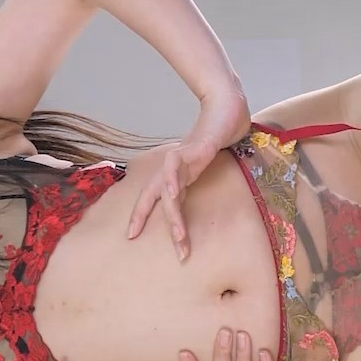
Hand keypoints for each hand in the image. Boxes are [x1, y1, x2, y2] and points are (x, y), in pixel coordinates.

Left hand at [126, 93, 251, 261]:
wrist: (228, 110)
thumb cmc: (217, 138)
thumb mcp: (204, 165)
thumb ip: (197, 178)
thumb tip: (200, 199)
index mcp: (174, 174)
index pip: (153, 198)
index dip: (141, 215)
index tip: (131, 236)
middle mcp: (171, 168)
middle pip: (154, 197)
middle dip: (154, 222)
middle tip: (170, 251)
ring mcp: (179, 158)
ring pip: (167, 189)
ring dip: (173, 215)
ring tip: (179, 236)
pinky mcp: (191, 148)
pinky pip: (176, 166)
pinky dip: (172, 180)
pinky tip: (173, 193)